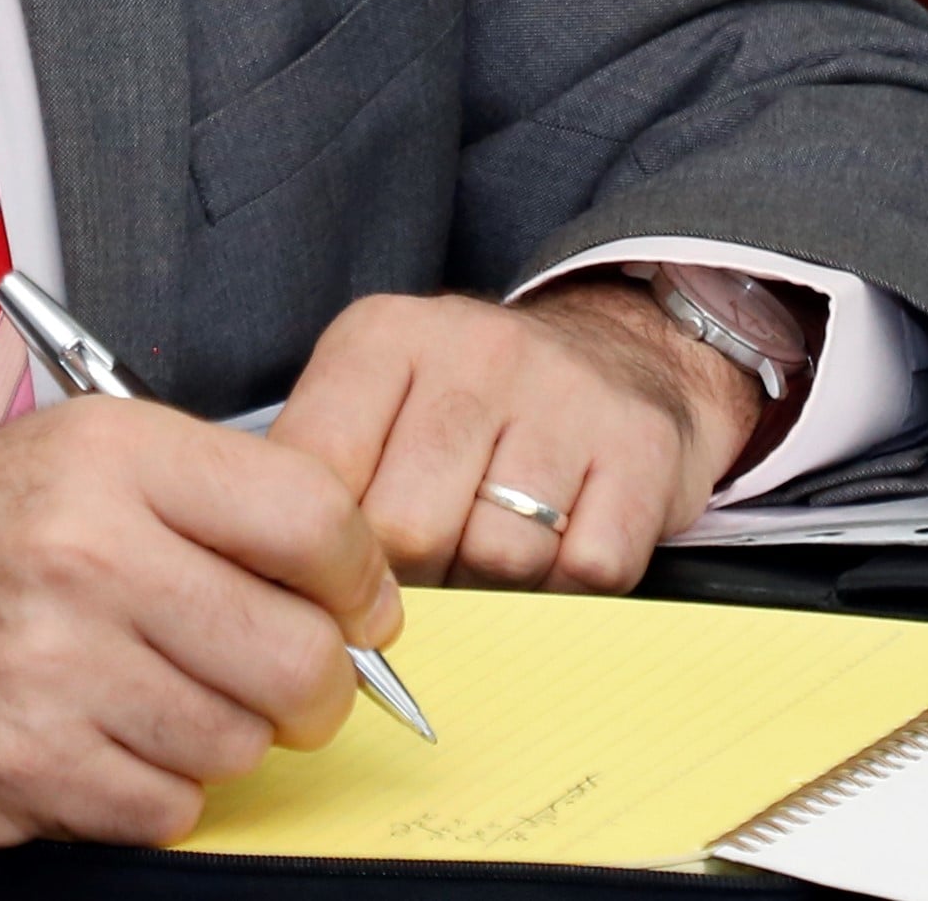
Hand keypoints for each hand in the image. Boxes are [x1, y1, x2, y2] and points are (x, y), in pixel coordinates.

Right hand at [0, 394, 401, 846]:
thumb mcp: (86, 455)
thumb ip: (217, 497)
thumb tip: (355, 583)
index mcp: (114, 457)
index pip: (311, 519)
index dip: (361, 577)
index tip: (360, 605)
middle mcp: (86, 555)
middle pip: (297, 656)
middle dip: (317, 683)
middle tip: (295, 678)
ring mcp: (53, 670)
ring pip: (238, 744)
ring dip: (226, 735)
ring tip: (167, 695)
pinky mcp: (26, 767)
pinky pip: (167, 810)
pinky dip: (160, 790)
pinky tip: (112, 739)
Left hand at [270, 282, 760, 594]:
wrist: (625, 353)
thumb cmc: (472, 407)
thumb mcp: (377, 405)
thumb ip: (324, 480)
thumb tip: (285, 593)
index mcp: (384, 335)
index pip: (317, 472)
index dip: (324, 551)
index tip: (342, 577)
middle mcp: (475, 348)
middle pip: (408, 529)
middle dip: (415, 578)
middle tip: (434, 566)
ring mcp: (565, 392)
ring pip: (501, 557)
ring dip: (498, 586)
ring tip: (500, 545)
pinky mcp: (642, 445)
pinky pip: (587, 570)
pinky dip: (572, 586)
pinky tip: (566, 543)